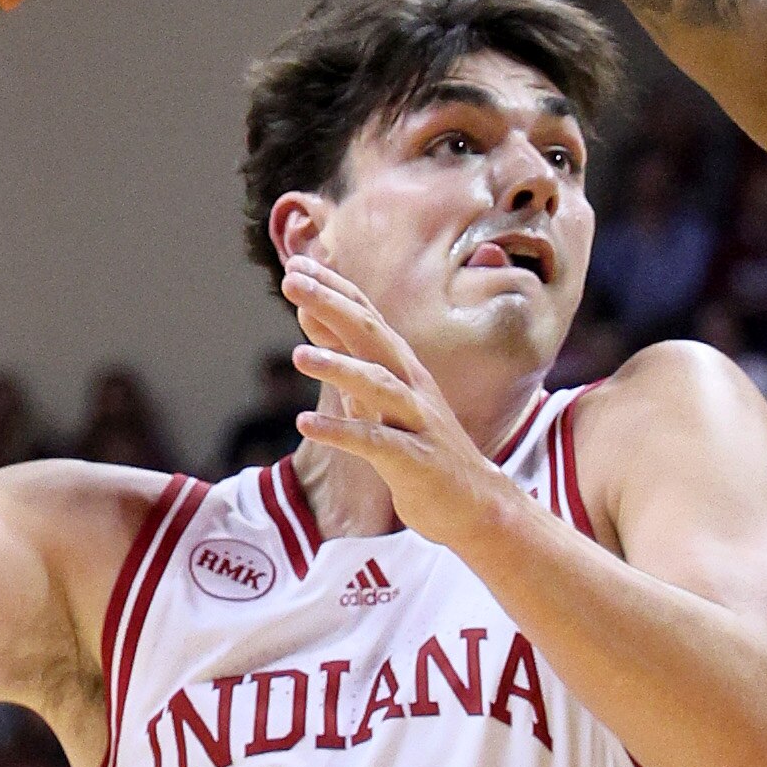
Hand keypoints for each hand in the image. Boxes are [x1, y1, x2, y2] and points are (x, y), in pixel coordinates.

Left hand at [284, 255, 521, 546]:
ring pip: (378, 385)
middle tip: (292, 280)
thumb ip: (347, 358)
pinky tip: (306, 423)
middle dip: (332, 305)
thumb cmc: (420, 446)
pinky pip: (375, 441)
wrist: (474, 503)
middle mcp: (412, 384)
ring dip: (338, 367)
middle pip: (372, 335)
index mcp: (403, 366)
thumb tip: (310, 315)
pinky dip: (341, 431)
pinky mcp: (414, 460)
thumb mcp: (378, 398)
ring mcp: (416, 421)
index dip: (334, 287)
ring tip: (297, 355)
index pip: (367, 315)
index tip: (298, 263)